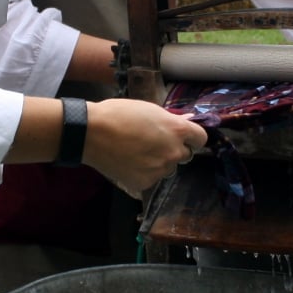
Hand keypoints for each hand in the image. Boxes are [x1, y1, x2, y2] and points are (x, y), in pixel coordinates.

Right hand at [83, 98, 208, 197]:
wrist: (91, 133)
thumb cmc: (118, 114)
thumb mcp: (150, 109)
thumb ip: (171, 120)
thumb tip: (185, 124)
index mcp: (177, 131)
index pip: (201, 139)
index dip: (192, 137)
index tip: (184, 137)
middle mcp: (173, 152)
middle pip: (185, 155)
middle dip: (174, 149)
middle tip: (154, 142)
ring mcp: (159, 170)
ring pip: (167, 168)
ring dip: (159, 162)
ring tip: (137, 151)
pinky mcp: (145, 183)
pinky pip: (151, 178)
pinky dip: (144, 172)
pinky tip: (128, 162)